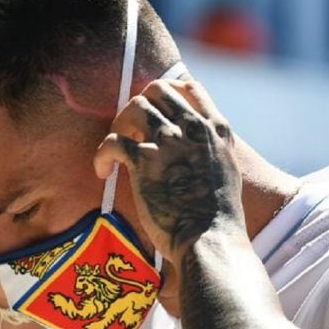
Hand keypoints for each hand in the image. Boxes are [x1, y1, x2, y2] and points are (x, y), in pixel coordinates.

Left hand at [93, 79, 246, 263]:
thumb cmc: (218, 218)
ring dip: (121, 123)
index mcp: (217, 130)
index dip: (168, 98)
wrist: (210, 239)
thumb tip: (196, 147)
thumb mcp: (227, 171)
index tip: (158, 119)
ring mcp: (169, 141)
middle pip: (158, 90)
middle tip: (134, 134)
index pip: (190, 88)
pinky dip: (101, 155)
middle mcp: (193, 128)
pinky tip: (103, 172)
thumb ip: (212, 151)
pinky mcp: (144, 160)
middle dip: (141, 107)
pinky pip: (112, 140)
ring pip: (135, 105)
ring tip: (120, 150)